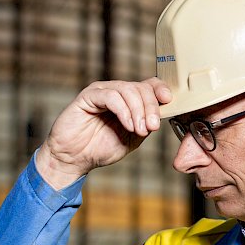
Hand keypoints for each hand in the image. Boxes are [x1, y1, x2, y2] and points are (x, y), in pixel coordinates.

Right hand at [35, 77, 172, 189]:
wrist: (75, 159)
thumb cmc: (101, 148)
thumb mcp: (132, 138)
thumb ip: (146, 125)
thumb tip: (160, 115)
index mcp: (129, 100)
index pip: (149, 85)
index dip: (160, 89)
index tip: (169, 101)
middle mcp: (116, 92)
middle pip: (141, 87)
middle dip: (151, 107)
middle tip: (152, 127)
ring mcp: (101, 92)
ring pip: (128, 90)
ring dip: (138, 110)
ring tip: (139, 130)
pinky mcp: (88, 96)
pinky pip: (111, 96)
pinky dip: (123, 111)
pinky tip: (128, 125)